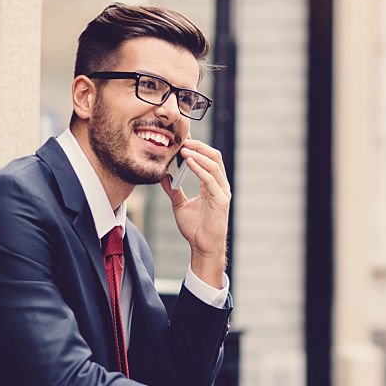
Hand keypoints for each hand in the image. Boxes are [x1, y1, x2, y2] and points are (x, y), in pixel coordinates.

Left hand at [160, 140, 230, 286]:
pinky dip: (199, 168)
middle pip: (214, 157)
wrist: (202, 247)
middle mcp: (219, 186)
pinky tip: (188, 162)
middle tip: (183, 139)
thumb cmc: (195, 228)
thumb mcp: (180, 205)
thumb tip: (163, 176)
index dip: (197, 147)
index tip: (182, 139)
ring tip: (184, 148)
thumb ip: (173, 190)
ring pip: (214, 165)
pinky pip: (210, 180)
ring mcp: (222, 192)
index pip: (208, 159)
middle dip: (199, 146)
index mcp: (212, 185)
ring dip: (198, 154)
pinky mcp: (221, 200)